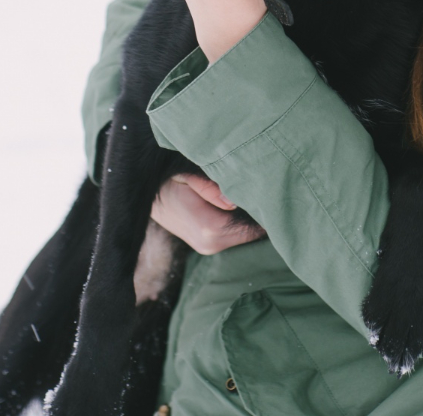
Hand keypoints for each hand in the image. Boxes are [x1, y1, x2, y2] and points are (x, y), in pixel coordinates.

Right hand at [151, 174, 265, 254]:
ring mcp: (210, 248)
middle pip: (253, 231)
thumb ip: (210, 188)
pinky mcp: (209, 245)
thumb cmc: (167, 180)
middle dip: (262, 213)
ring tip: (258, 193)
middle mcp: (211, 245)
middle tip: (272, 190)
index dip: (266, 210)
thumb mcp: (186, 175)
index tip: (275, 192)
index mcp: (209, 229)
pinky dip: (242, 220)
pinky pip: (236, 233)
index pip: (253, 225)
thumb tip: (234, 200)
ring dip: (252, 217)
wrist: (147, 196)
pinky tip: (244, 202)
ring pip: (246, 234)